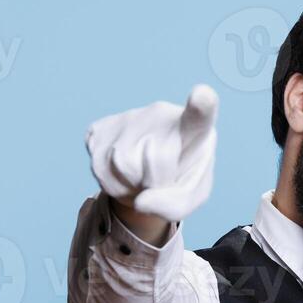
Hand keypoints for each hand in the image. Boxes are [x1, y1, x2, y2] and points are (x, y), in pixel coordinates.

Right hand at [84, 83, 218, 223]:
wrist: (147, 175)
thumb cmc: (175, 181)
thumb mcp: (188, 199)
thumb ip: (174, 206)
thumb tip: (141, 202)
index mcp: (195, 128)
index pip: (200, 115)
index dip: (202, 105)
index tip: (203, 96)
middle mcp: (161, 114)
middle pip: (156, 157)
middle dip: (156, 181)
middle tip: (160, 179)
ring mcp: (128, 118)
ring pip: (123, 164)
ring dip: (131, 185)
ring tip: (141, 176)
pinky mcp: (100, 129)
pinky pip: (100, 167)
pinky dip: (111, 183)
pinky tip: (123, 172)